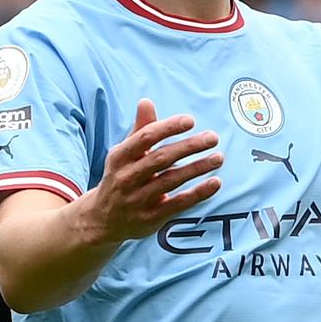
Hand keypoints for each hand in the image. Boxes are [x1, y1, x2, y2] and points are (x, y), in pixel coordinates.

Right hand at [81, 98, 223, 244]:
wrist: (102, 220)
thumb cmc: (120, 177)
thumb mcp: (124, 154)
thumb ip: (140, 129)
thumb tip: (146, 102)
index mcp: (120, 157)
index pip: (145, 138)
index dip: (168, 128)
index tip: (190, 120)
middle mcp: (127, 177)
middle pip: (161, 158)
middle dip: (189, 146)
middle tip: (213, 137)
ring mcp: (138, 199)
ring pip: (172, 180)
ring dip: (197, 168)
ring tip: (218, 158)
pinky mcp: (151, 218)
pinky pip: (178, 204)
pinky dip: (198, 194)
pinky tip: (215, 182)